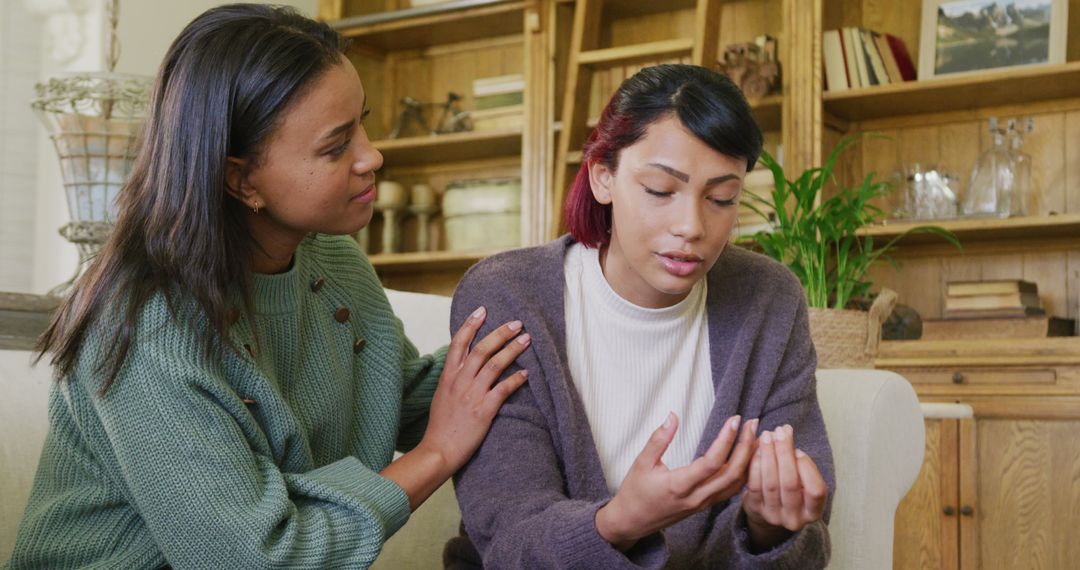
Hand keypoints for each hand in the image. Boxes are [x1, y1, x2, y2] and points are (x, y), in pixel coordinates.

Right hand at [416, 306, 530, 474]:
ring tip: (526, 340)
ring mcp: (471, 395)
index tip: (482, 310)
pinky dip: (516, 379)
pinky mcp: (484, 410)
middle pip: (481, 349)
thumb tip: (462, 365)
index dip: (470, 325)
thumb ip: (452, 379)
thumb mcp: (441, 396)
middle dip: (500, 333)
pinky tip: (526, 373)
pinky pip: (503, 389)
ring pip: (494, 364)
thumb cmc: (441, 426)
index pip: (458, 343)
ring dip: (512, 350)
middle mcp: (459, 381)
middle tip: (517, 323)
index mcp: (448, 377)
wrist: (439, 451)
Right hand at [595, 413, 758, 549]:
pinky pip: (731, 491)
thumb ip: (658, 439)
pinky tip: (748, 458)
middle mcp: (695, 497)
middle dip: (746, 446)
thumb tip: (673, 415)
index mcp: (679, 485)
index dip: (726, 439)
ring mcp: (702, 504)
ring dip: (749, 460)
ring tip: (757, 437)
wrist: (631, 522)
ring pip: (735, 484)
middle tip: (752, 423)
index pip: (712, 462)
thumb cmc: (635, 492)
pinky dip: (744, 473)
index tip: (734, 419)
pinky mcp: (705, 506)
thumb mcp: (641, 463)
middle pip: (731, 473)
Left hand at [741, 425, 827, 550]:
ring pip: (771, 483)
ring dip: (768, 455)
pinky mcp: (755, 509)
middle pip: (790, 483)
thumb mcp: (804, 481)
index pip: (815, 490)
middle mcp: (794, 518)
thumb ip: (799, 463)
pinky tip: (756, 449)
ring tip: (767, 435)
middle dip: (784, 453)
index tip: (798, 450)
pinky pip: (754, 485)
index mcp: (813, 512)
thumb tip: (785, 436)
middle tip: (780, 431)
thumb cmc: (792, 489)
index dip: (807, 467)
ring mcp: (773, 516)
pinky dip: (756, 465)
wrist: (771, 510)